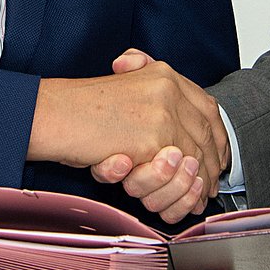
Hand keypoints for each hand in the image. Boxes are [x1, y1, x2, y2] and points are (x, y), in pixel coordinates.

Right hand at [32, 50, 226, 208]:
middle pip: (208, 131)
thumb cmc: (79, 108)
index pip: (207, 106)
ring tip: (198, 193)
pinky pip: (178, 170)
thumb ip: (143, 79)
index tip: (217, 155)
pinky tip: (181, 195)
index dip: (216, 135)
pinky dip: (181, 188)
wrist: (53, 116)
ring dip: (197, 178)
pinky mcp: (152, 139)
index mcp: (163, 74)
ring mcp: (162, 114)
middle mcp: (168, 89)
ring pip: (196, 153)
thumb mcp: (120, 84)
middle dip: (212, 161)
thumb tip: (166, 104)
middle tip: (211, 183)